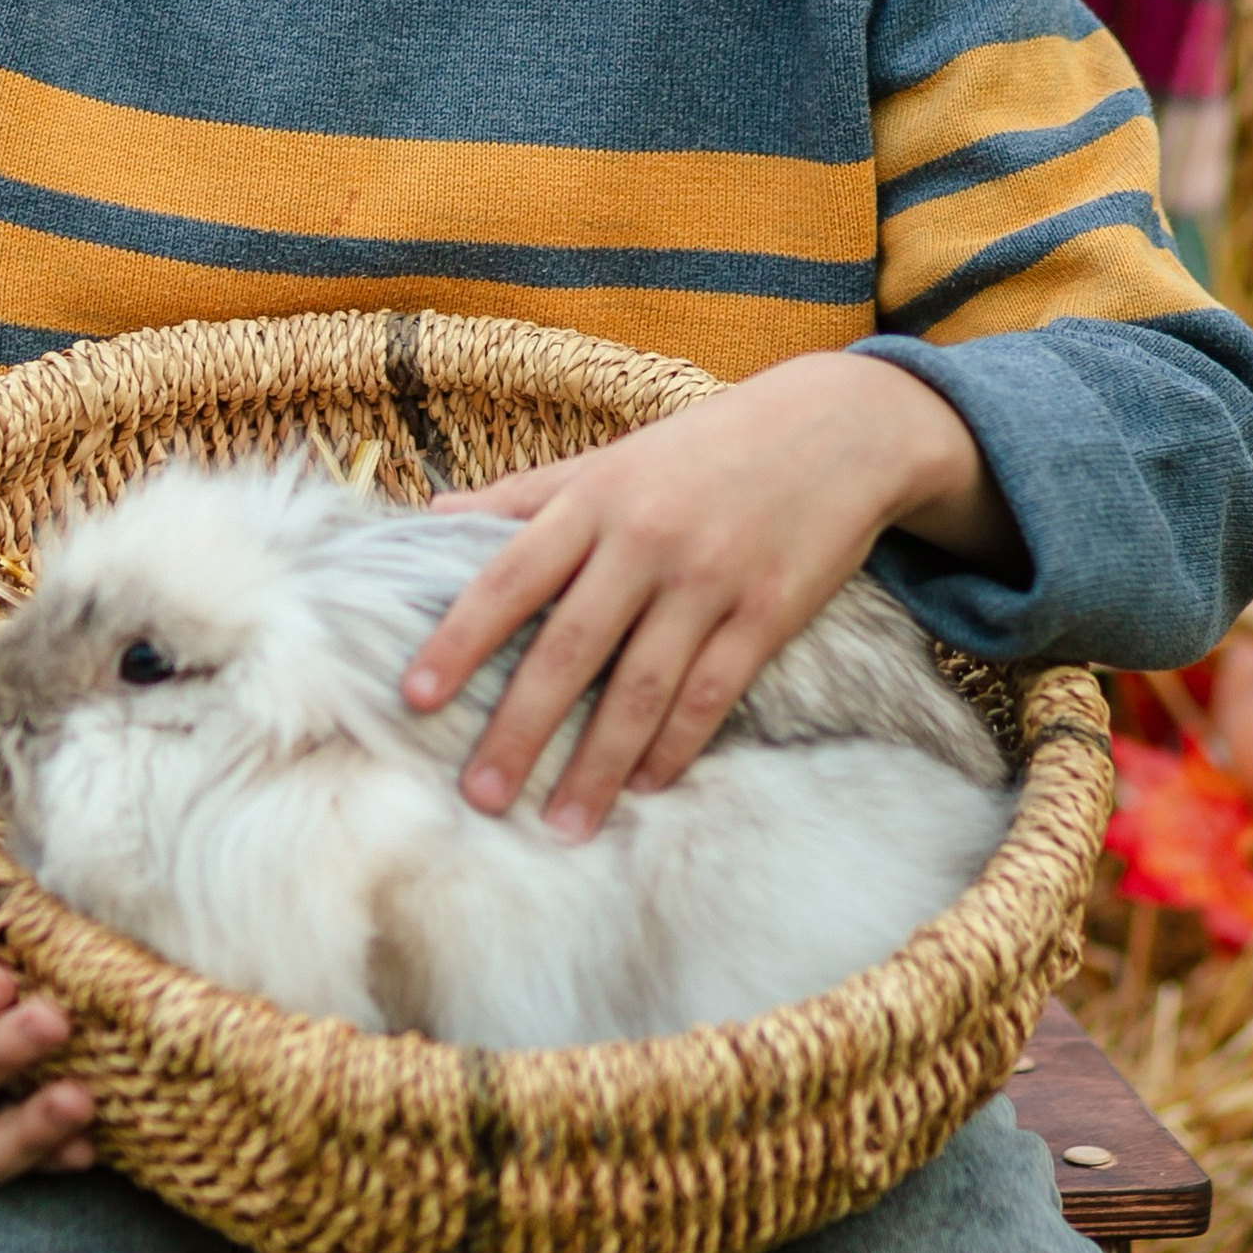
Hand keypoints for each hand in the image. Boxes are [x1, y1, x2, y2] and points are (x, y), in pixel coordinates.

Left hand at [402, 351, 1014, 840]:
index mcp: (595, 500)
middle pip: (570, 647)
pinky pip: (712, 691)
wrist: (836, 428)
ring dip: (598, 763)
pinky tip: (646, 786)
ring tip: (563, 824)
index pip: (509, 576)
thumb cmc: (704, 448)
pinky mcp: (769, 612)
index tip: (416, 696)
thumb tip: (432, 516)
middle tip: (480, 795)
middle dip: (520, 727)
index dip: (459, 638)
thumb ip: (526, 494)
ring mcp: (710, 578)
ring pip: (642, 686)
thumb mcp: (612, 458)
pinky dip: (676, 744)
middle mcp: (646, 540)